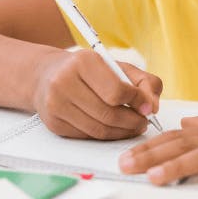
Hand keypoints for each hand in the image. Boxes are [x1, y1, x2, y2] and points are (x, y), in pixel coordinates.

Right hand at [32, 48, 162, 140]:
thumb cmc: (87, 71)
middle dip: (133, 121)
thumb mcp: (116, 66)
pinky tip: (113, 129)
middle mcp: (64, 82)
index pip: (118, 91)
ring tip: (133, 126)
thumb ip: (143, 82)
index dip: (138, 102)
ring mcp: (56, 104)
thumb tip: (152, 107)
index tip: (148, 107)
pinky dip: (105, 135)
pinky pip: (87, 136)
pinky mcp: (54, 123)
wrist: (45, 76)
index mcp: (83, 62)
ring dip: (122, 132)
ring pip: (99, 130)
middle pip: (109, 114)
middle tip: (143, 122)